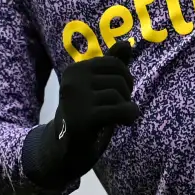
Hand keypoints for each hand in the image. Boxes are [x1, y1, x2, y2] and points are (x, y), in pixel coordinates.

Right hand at [22, 40, 139, 190]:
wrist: (65, 150)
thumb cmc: (85, 115)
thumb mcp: (98, 87)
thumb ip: (112, 66)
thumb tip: (127, 44)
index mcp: (75, 70)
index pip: (114, 62)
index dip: (125, 77)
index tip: (119, 93)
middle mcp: (72, 80)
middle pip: (119, 78)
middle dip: (126, 93)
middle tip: (118, 107)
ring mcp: (76, 99)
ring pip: (120, 94)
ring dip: (126, 106)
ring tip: (117, 116)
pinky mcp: (84, 118)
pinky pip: (120, 109)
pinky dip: (129, 115)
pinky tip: (125, 122)